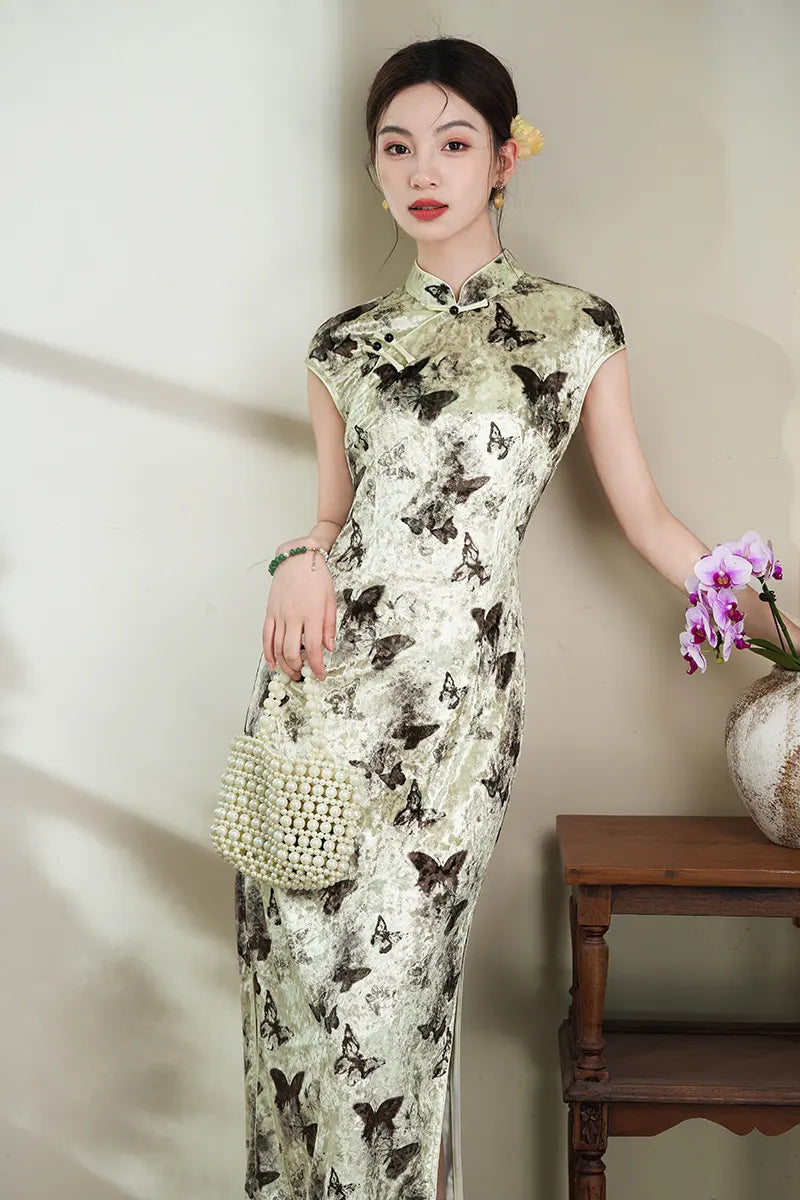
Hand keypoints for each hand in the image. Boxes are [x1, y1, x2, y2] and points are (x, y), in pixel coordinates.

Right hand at [263, 539, 336, 680]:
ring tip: (292, 672)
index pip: (314, 648)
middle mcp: (293, 617)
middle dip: (298, 669)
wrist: (297, 557)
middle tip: (304, 675)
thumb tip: (329, 648)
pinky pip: (266, 636)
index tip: (321, 675)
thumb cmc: (317, 576)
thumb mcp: (331, 600)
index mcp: (312, 614)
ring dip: (284, 664)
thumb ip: (329, 626)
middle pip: (292, 652)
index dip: (317, 666)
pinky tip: (272, 663)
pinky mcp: (270, 612)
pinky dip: (267, 652)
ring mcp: (279, 615)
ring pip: (277, 648)